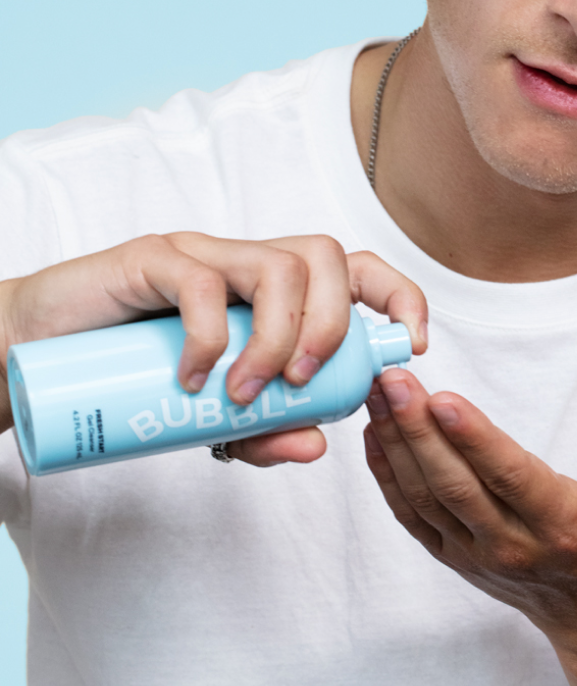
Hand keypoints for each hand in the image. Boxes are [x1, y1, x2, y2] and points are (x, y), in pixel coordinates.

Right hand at [0, 232, 426, 464]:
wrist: (41, 356)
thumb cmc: (140, 379)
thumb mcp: (213, 421)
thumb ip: (265, 431)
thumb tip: (319, 445)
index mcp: (279, 290)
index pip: (357, 267)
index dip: (399, 295)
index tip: (414, 345)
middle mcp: (249, 259)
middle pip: (327, 258)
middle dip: (333, 325)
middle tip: (300, 383)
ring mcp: (204, 253)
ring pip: (278, 266)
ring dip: (278, 336)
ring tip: (244, 392)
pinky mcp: (156, 257)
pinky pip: (202, 282)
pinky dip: (211, 337)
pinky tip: (193, 382)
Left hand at [363, 369, 576, 680]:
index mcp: (566, 525)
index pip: (513, 477)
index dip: (476, 439)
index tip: (444, 398)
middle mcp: (515, 545)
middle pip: (456, 485)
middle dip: (418, 430)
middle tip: (393, 379)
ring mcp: (479, 556)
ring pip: (426, 498)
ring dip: (396, 444)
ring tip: (377, 393)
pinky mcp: (457, 558)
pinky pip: (413, 517)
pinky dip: (388, 478)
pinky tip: (374, 434)